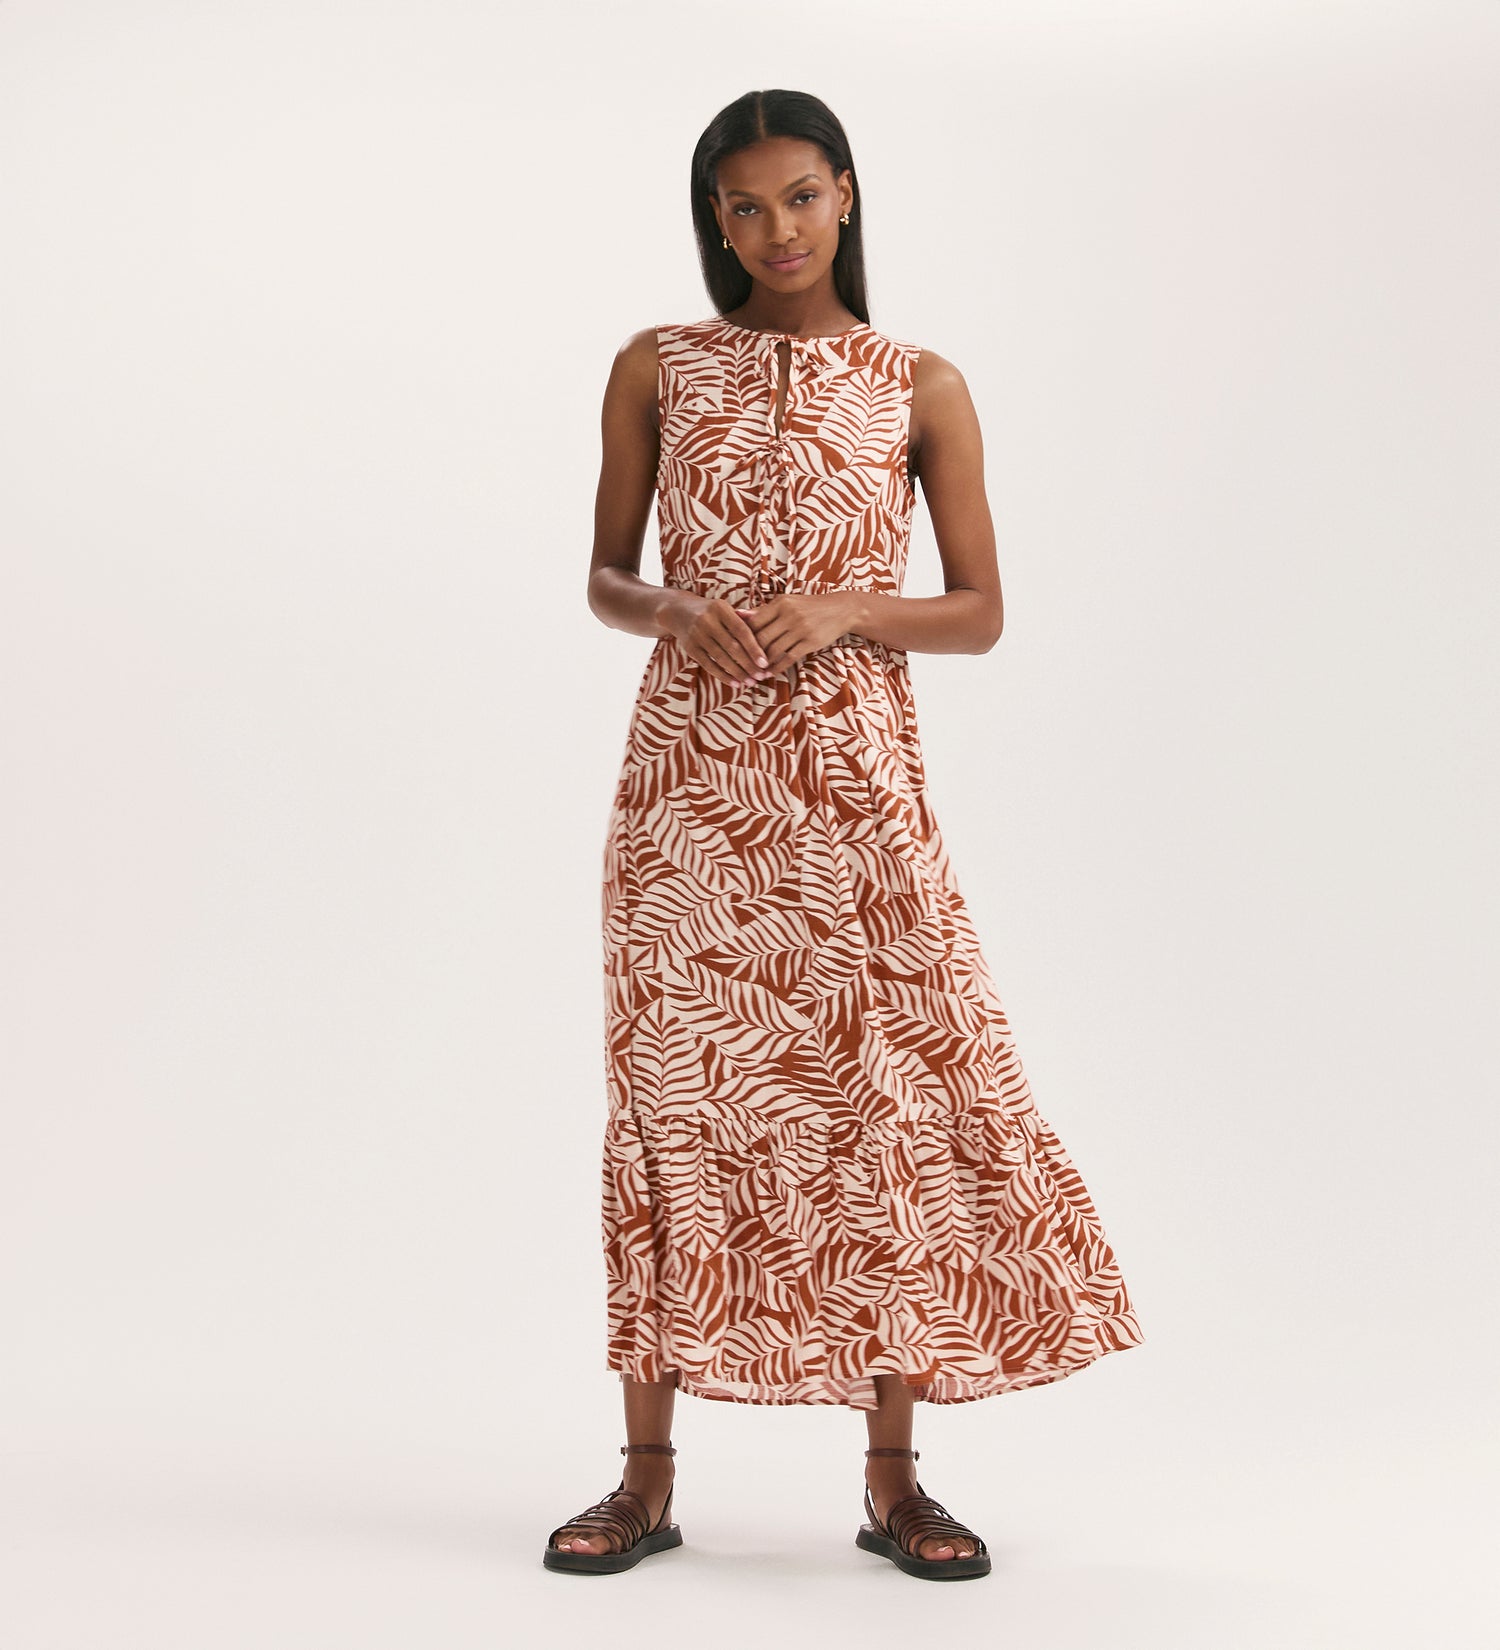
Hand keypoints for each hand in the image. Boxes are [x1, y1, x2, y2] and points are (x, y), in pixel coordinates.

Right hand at [659, 593, 771, 686]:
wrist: (678, 611)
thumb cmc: (711, 611)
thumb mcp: (725, 608)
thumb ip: (744, 619)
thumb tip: (766, 631)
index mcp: (720, 608)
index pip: (741, 631)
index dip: (754, 648)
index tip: (765, 663)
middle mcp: (707, 621)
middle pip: (732, 647)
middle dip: (748, 664)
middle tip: (761, 677)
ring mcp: (697, 635)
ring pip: (721, 658)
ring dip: (738, 673)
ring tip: (750, 682)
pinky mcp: (690, 647)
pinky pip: (709, 665)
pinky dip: (723, 676)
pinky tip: (734, 683)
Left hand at [737, 591, 864, 677]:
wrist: (841, 610)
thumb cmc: (809, 606)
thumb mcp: (788, 602)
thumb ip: (764, 610)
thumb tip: (739, 615)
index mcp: (781, 603)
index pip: (754, 622)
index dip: (742, 636)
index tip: (734, 647)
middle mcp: (790, 615)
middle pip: (761, 638)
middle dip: (749, 654)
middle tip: (740, 664)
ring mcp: (800, 629)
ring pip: (774, 650)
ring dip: (762, 664)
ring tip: (753, 671)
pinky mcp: (810, 642)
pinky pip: (789, 658)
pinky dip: (777, 667)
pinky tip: (770, 672)